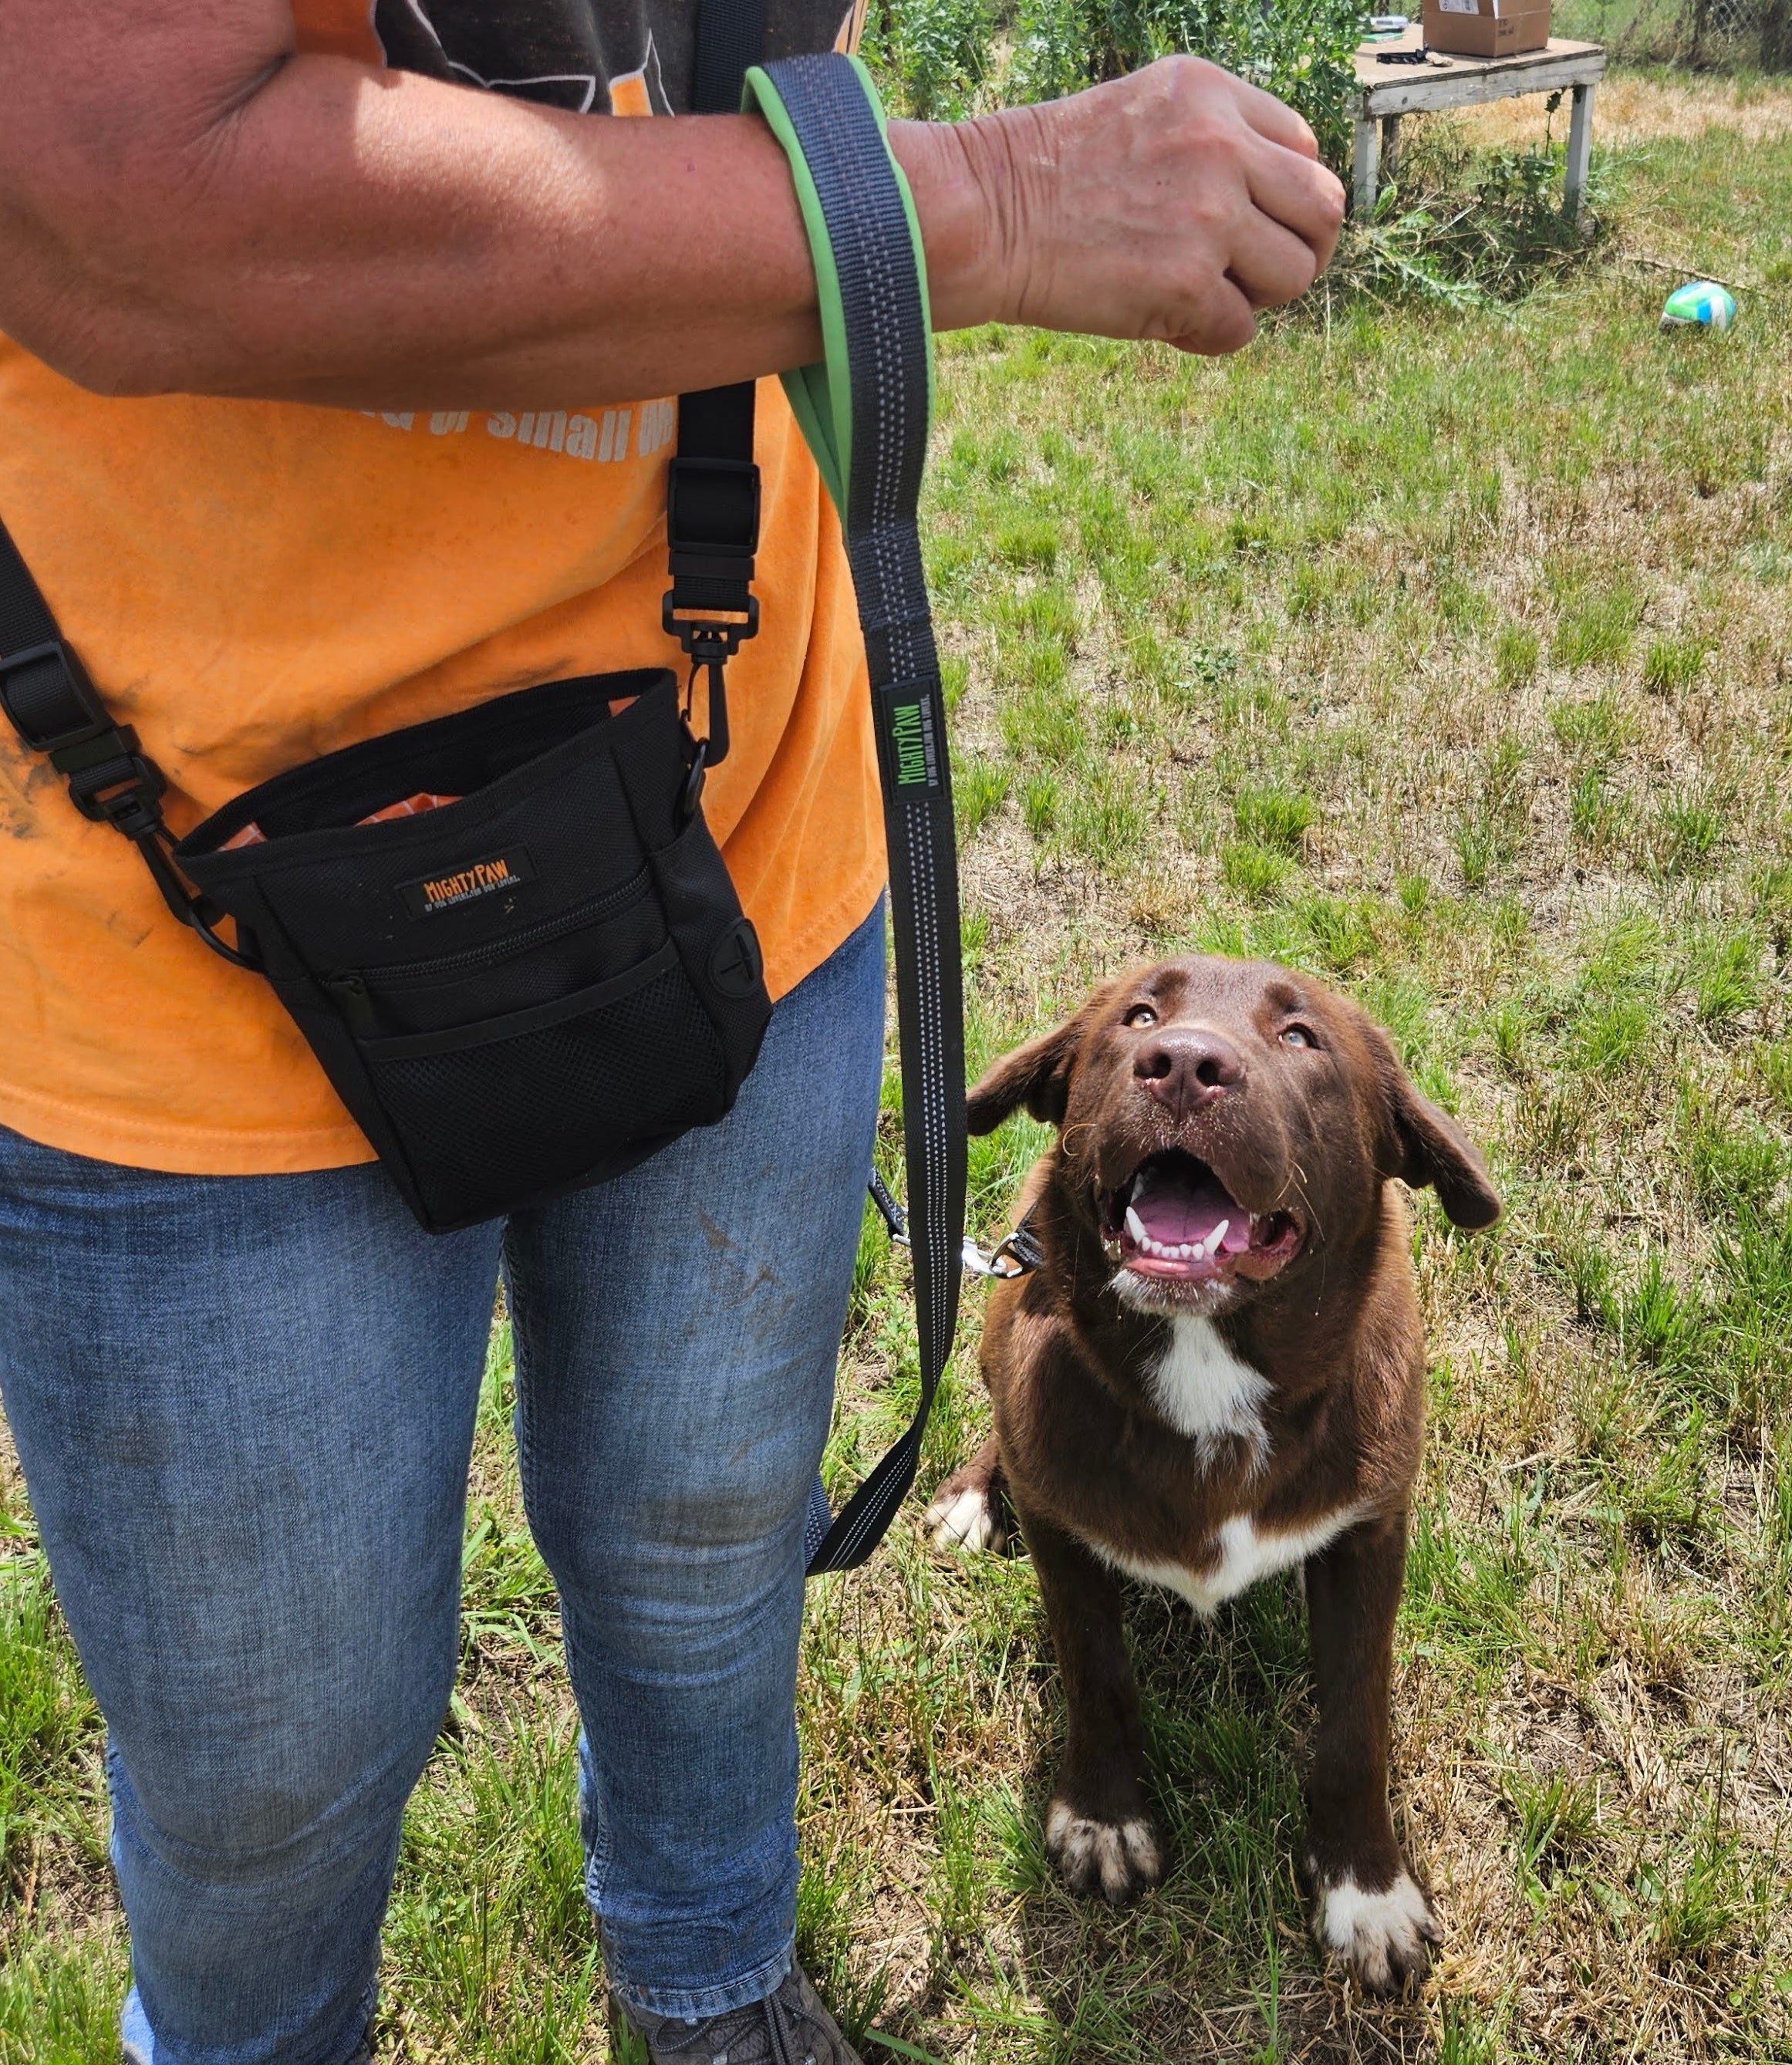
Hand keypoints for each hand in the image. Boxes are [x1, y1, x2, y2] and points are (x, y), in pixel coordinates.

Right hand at [895, 57, 1345, 355]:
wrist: (981, 213)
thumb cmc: (1045, 174)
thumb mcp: (1140, 114)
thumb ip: (1210, 140)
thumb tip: (1271, 209)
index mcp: (1212, 95)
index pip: (1304, 149)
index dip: (1285, 197)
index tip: (1251, 224)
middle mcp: (1222, 147)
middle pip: (1322, 210)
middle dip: (1301, 250)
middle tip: (1259, 275)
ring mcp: (1209, 216)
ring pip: (1294, 274)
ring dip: (1256, 297)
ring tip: (1202, 295)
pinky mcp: (1186, 283)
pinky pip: (1240, 328)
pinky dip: (1208, 335)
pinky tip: (1164, 321)